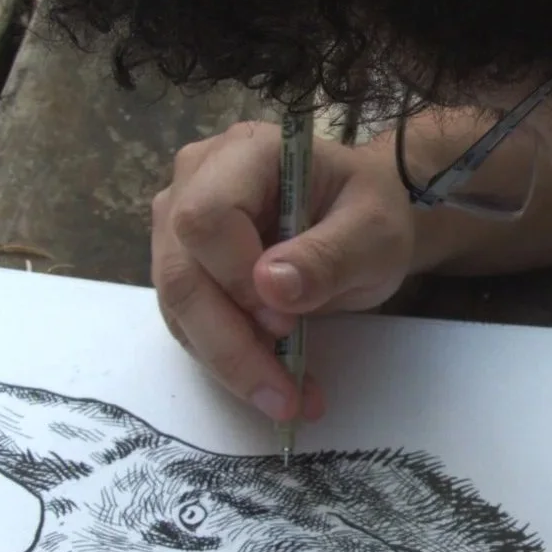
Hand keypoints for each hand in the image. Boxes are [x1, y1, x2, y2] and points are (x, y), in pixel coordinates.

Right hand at [151, 120, 416, 419]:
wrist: (361, 220)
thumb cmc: (369, 212)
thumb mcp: (374, 231)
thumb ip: (328, 255)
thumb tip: (269, 288)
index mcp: (245, 153)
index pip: (205, 218)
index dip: (236, 278)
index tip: (286, 322)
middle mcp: (194, 182)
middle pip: (181, 272)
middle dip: (230, 343)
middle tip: (284, 393)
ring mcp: (179, 227)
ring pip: (178, 308)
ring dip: (231, 363)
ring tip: (287, 397)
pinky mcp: (183, 268)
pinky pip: (188, 324)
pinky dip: (229, 361)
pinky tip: (274, 383)